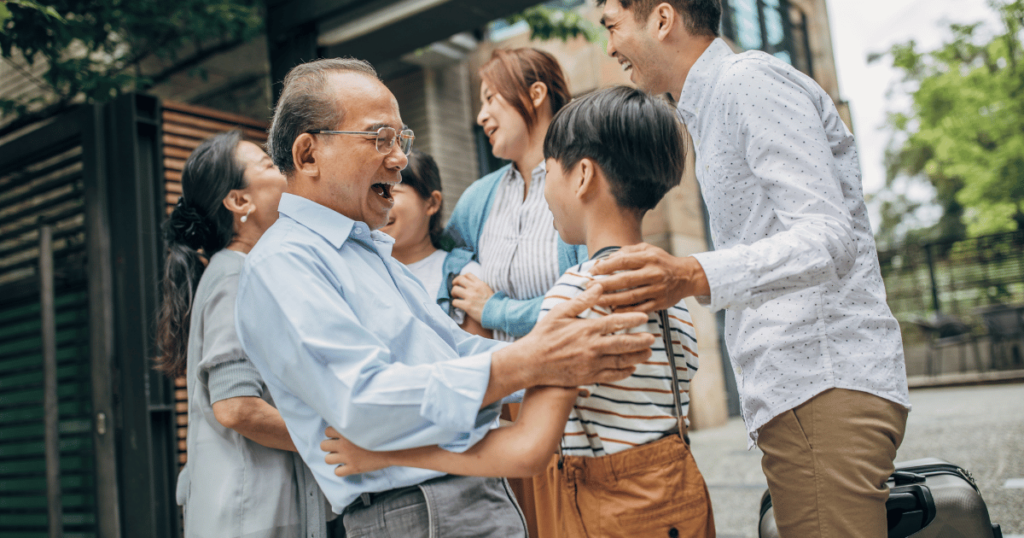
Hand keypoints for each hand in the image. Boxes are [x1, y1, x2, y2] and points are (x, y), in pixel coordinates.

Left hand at [321, 427, 391, 476]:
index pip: (327, 431)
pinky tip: (347, 465)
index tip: (339, 435)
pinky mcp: (353, 468)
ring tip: (342, 456)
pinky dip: (341, 470)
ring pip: (327, 459)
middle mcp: (344, 444)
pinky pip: (337, 472)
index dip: (333, 434)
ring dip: (333, 458)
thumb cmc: (383, 434)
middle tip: (339, 446)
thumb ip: (355, 423)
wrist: (393, 448)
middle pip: (323, 446)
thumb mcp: (368, 423)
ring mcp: (348, 457)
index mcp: (347, 431)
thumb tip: (349, 420)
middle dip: (330, 446)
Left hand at [451, 273, 493, 322]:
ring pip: (455, 289)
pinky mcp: (467, 306)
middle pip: (459, 279)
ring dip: (453, 293)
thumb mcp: (488, 290)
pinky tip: (458, 305)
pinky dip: (455, 303)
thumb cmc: (494, 304)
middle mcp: (474, 288)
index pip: (467, 274)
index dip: (462, 277)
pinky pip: (455, 302)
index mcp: (480, 283)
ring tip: (456, 297)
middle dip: (455, 283)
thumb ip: (480, 287)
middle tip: (455, 288)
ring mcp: (470, 296)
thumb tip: (473, 286)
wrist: (497, 313)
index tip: (461, 283)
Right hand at [490, 284, 654, 396]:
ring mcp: (591, 364)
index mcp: (586, 329)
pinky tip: (631, 368)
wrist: (530, 362)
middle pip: (623, 344)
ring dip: (636, 357)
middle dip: (640, 341)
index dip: (632, 319)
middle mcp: (592, 347)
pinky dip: (623, 372)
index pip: (615, 323)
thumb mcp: (559, 312)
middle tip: (652, 338)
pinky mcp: (588, 377)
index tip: (645, 316)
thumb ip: (581, 300)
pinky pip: (611, 375)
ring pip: (620, 361)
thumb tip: (598, 286)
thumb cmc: (543, 335)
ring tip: (647, 353)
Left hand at [586, 243, 709, 311]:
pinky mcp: (660, 303)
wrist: (687, 276)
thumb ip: (628, 252)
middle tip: (588, 288)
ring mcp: (658, 289)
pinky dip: (625, 312)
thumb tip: (607, 259)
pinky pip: (640, 309)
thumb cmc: (661, 261)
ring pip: (630, 297)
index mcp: (649, 257)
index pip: (623, 261)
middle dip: (604, 285)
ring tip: (596, 301)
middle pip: (624, 280)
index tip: (592, 271)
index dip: (605, 266)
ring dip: (611, 300)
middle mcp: (654, 273)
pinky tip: (612, 312)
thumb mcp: (648, 249)